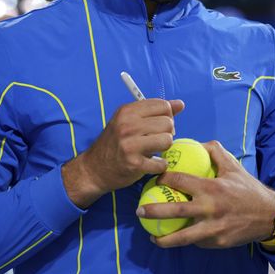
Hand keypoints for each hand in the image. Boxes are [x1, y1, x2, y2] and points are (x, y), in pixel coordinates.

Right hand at [62, 98, 184, 207]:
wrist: (94, 169)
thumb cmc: (115, 143)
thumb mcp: (130, 121)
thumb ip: (155, 111)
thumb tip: (180, 104)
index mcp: (127, 111)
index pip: (163, 106)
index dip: (167, 116)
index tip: (159, 125)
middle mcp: (127, 125)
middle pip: (168, 123)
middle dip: (167, 133)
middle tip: (155, 140)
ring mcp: (129, 145)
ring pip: (167, 141)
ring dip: (164, 149)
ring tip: (153, 150)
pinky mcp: (133, 164)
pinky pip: (161, 163)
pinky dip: (159, 166)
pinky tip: (150, 164)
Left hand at [138, 141, 274, 248]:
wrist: (269, 216)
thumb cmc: (247, 188)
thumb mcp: (232, 166)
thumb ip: (214, 151)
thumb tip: (195, 143)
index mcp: (211, 187)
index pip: (179, 181)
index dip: (163, 178)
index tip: (154, 179)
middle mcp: (210, 209)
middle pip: (175, 211)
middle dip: (153, 211)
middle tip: (139, 210)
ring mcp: (213, 228)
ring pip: (182, 237)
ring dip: (163, 238)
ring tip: (151, 235)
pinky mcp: (217, 242)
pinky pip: (197, 241)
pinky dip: (185, 240)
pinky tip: (176, 238)